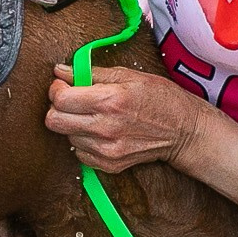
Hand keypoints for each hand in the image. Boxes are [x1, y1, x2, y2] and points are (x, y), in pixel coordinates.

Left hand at [45, 63, 212, 172]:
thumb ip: (91, 74)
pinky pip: (80, 153)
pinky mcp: (109, 165)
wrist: (184, 131)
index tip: (63, 85)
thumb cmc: (160, 99)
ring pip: (66, 137)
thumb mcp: (129, 76)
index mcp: (109, 100)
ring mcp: (106, 150)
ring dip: (73, 125)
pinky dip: (85, 141)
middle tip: (71, 100)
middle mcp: (105, 128)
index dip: (56, 89)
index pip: (60, 99)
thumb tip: (60, 70)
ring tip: (94, 116)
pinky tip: (101, 132)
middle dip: (57, 108)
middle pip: (54, 122)